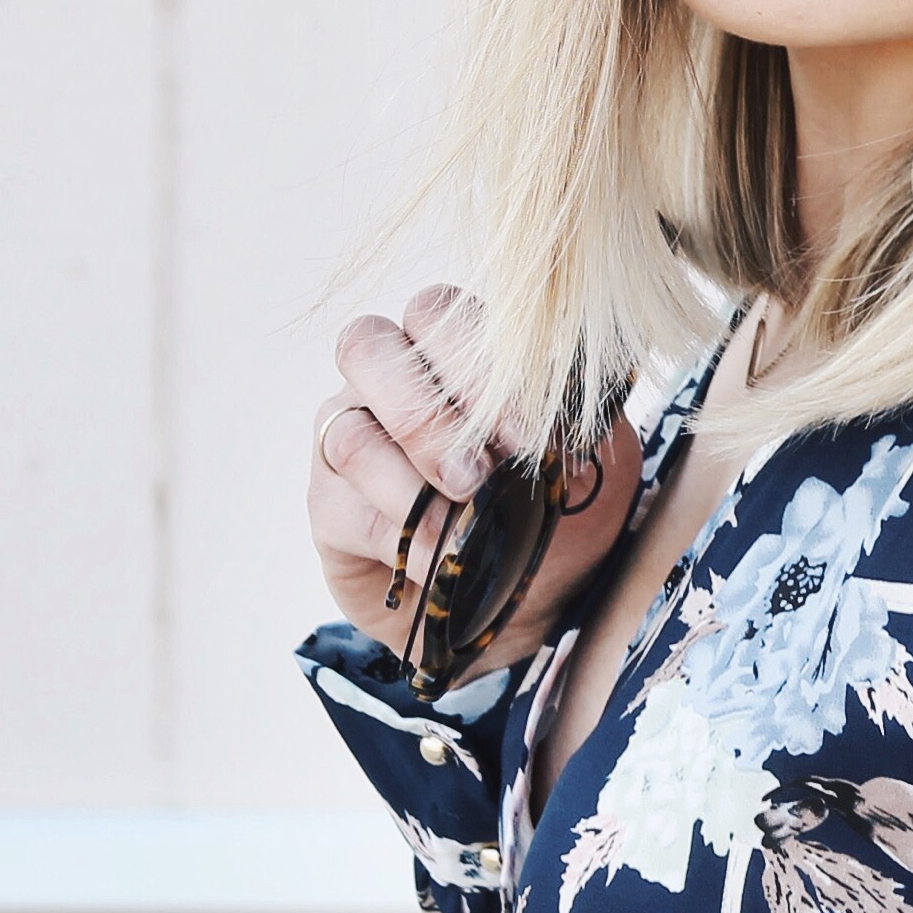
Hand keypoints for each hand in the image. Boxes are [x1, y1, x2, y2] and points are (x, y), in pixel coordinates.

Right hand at [306, 285, 642, 679]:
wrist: (525, 599)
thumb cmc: (553, 514)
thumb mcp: (583, 470)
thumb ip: (572, 438)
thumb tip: (559, 447)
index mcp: (453, 350)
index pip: (436, 314)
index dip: (476, 371)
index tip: (527, 440)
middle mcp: (391, 379)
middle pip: (366, 346)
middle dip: (426, 415)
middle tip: (477, 477)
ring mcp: (352, 436)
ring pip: (350, 432)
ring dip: (411, 486)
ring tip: (461, 529)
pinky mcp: (329, 504)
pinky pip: (339, 503)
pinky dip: (398, 535)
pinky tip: (440, 559)